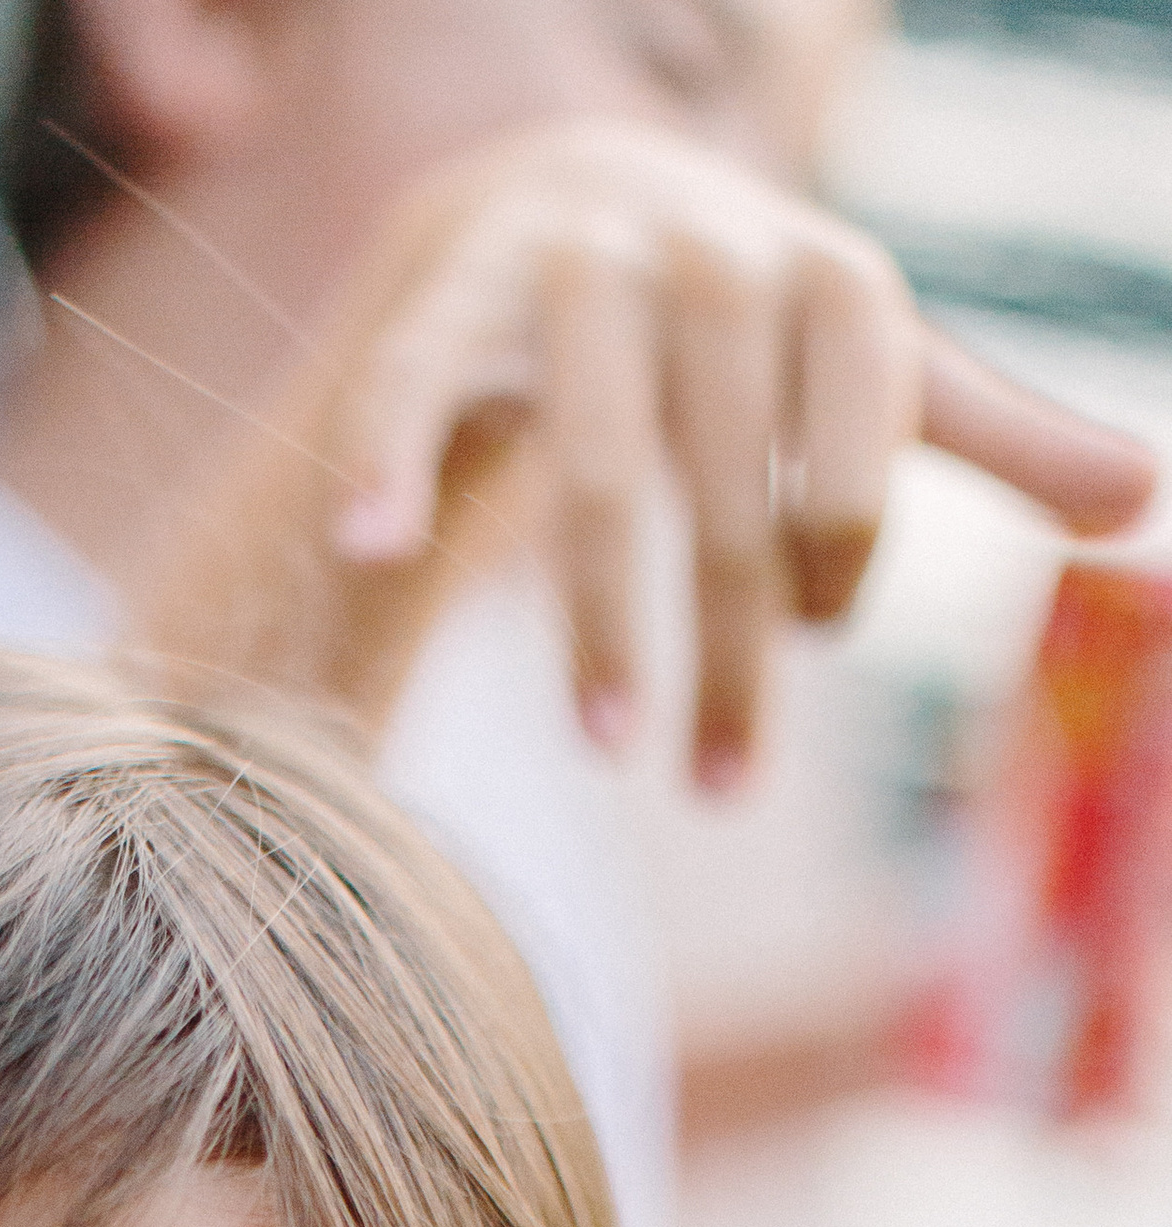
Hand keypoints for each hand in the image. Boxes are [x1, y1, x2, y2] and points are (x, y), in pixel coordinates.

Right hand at [154, 118, 1153, 778]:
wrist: (577, 197)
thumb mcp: (876, 371)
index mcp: (826, 275)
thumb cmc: (755, 330)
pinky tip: (368, 552)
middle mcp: (706, 252)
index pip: (860, 429)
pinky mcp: (451, 290)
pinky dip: (388, 461)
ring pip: (589, 463)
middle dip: (723, 644)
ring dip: (595, 620)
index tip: (812, 638)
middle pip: (722, 478)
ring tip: (605, 748)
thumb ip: (993, 436)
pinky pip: (418, 379)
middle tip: (720, 792)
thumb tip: (1142, 496)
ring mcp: (570, 268)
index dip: (842, 548)